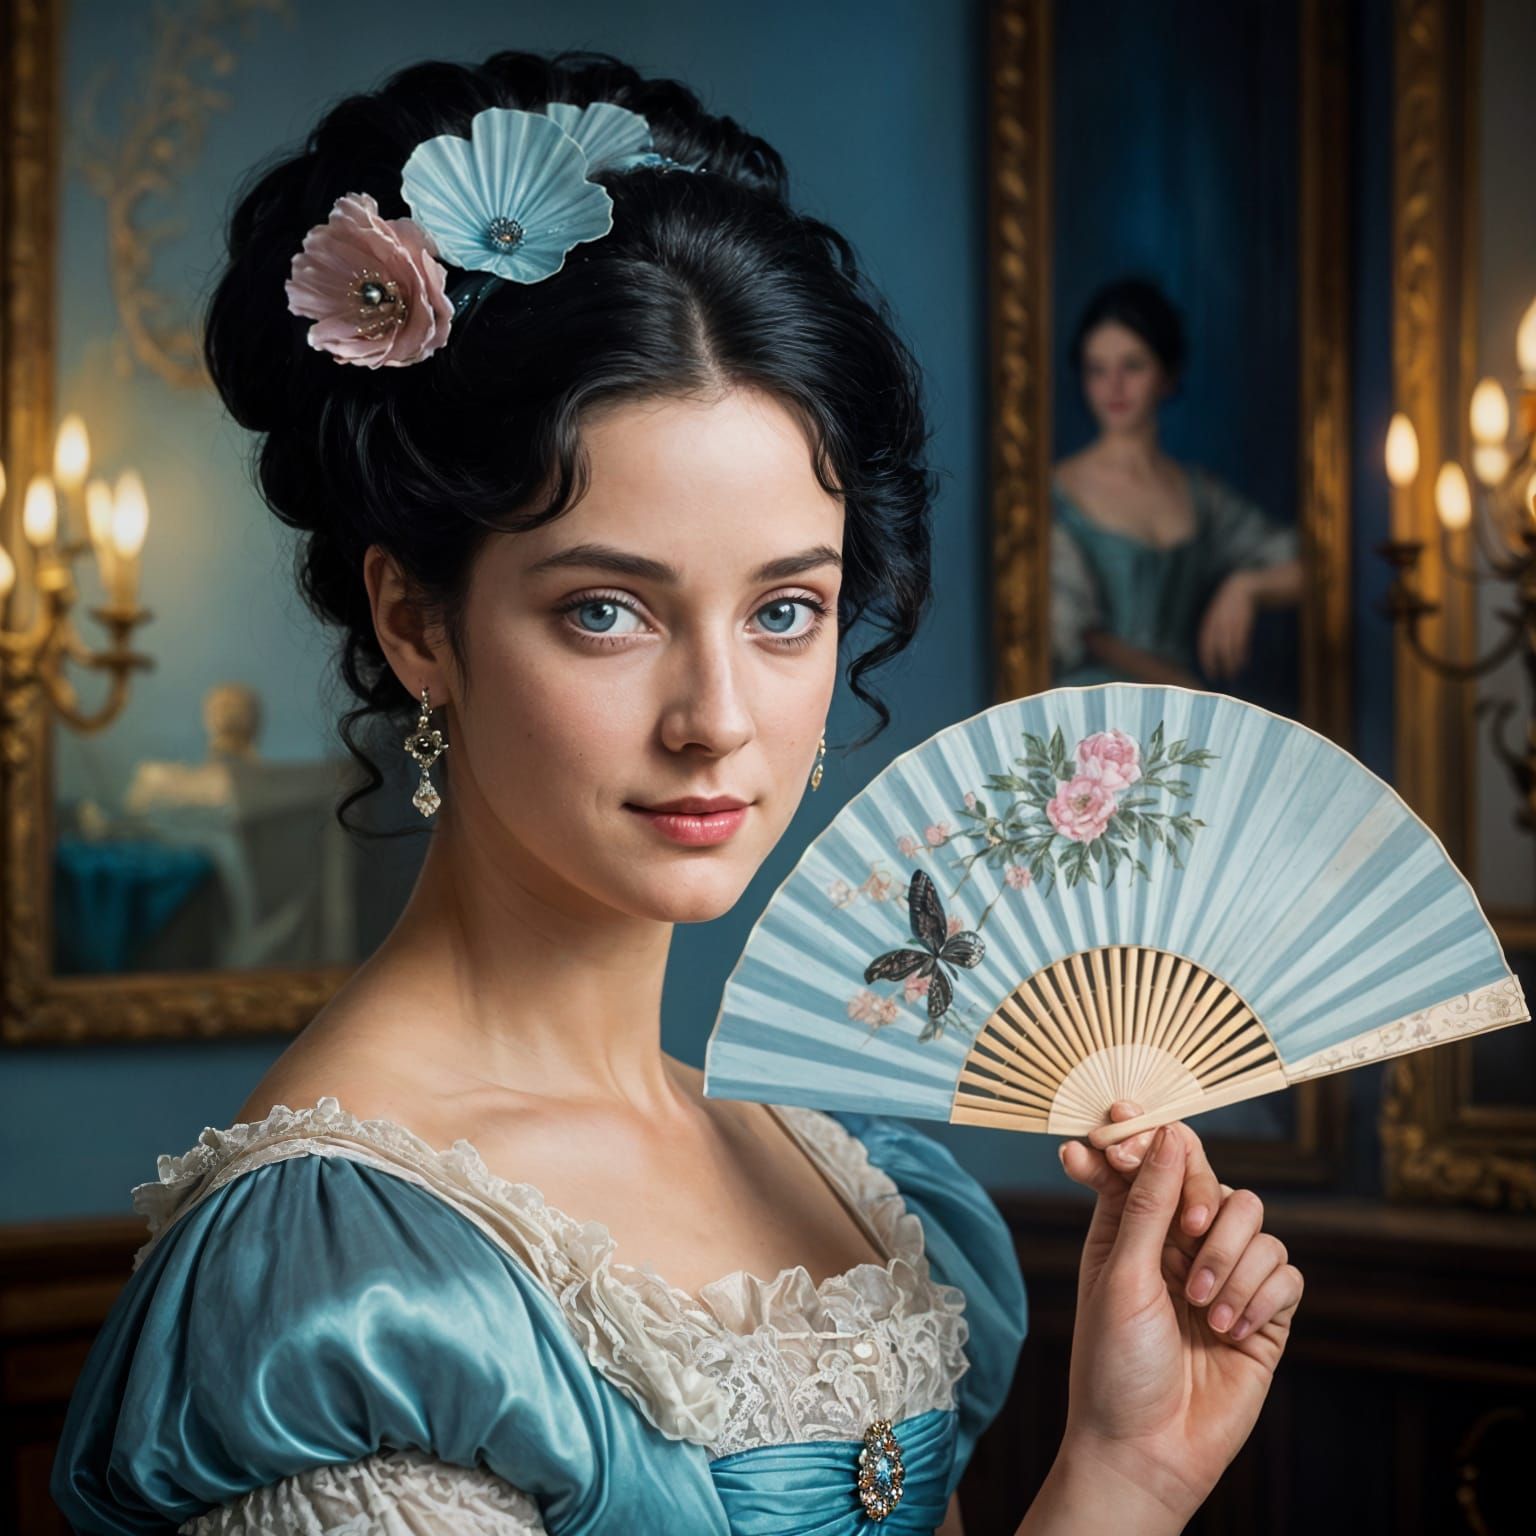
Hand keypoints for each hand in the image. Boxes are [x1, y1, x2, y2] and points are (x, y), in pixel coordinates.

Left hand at [1054, 1101, 1303, 1520]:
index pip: (1144, 1158)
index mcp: (1129, 1226)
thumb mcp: (1121, 1274)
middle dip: (1200, 1197)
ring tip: (1204, 1309)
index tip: (1122, 1121)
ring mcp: (1224, 1275)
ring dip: (1231, 1259)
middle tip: (1188, 1229)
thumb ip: (1146, 1202)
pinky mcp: (1263, 1313)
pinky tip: (1233, 1330)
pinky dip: (1260, 1295)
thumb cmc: (1115, 1364)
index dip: (1138, 1135)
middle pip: (1209, 1177)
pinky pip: (1285, 1272)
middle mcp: (1178, 1242)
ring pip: (1256, 1219)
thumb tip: (1166, 1132)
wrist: (1148, 1450)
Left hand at [1197, 571, 1256, 679]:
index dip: (1207, 658)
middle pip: (1218, 645)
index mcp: (1209, 620)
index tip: (1210, 673)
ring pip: (1231, 643)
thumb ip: (1213, 631)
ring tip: (1235, 671)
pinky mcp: (1244, 617)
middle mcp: (1219, 619)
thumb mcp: (1218, 615)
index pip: (1205, 643)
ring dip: (1233, 659)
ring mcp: (1232, 618)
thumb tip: (1208, 653)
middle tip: (1224, 676)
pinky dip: (1242, 650)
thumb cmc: (1229, 605)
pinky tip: (1243, 660)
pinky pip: (1242, 637)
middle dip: (1221, 662)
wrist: (1243, 586)